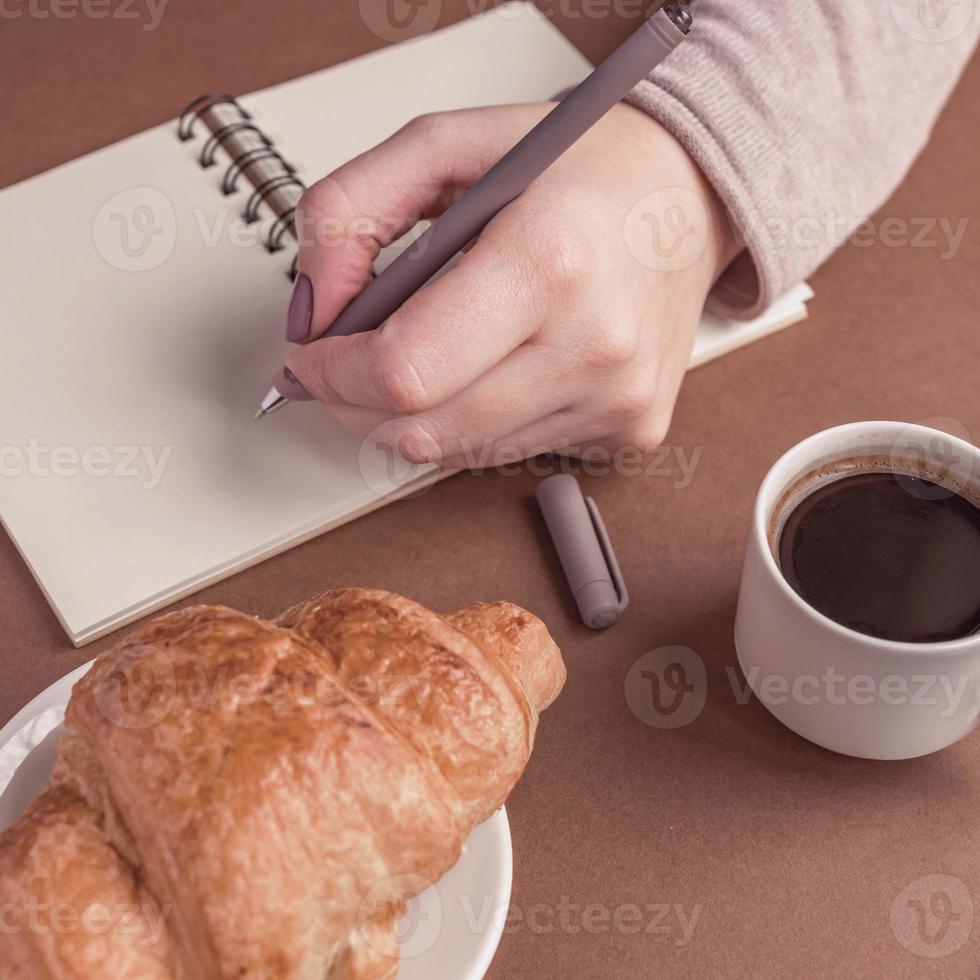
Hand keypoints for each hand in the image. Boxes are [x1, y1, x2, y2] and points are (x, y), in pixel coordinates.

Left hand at [284, 102, 738, 467]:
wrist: (690, 194)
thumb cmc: (580, 167)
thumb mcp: (447, 144)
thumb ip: (350, 210)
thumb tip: (314, 309)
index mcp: (549, 262)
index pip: (406, 372)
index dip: (334, 375)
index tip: (311, 358)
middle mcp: (594, 344)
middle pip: (425, 431)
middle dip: (357, 405)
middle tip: (342, 368)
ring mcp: (618, 399)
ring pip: (462, 454)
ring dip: (415, 415)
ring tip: (422, 354)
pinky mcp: (631, 430)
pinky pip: (511, 453)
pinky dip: (474, 421)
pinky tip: (489, 368)